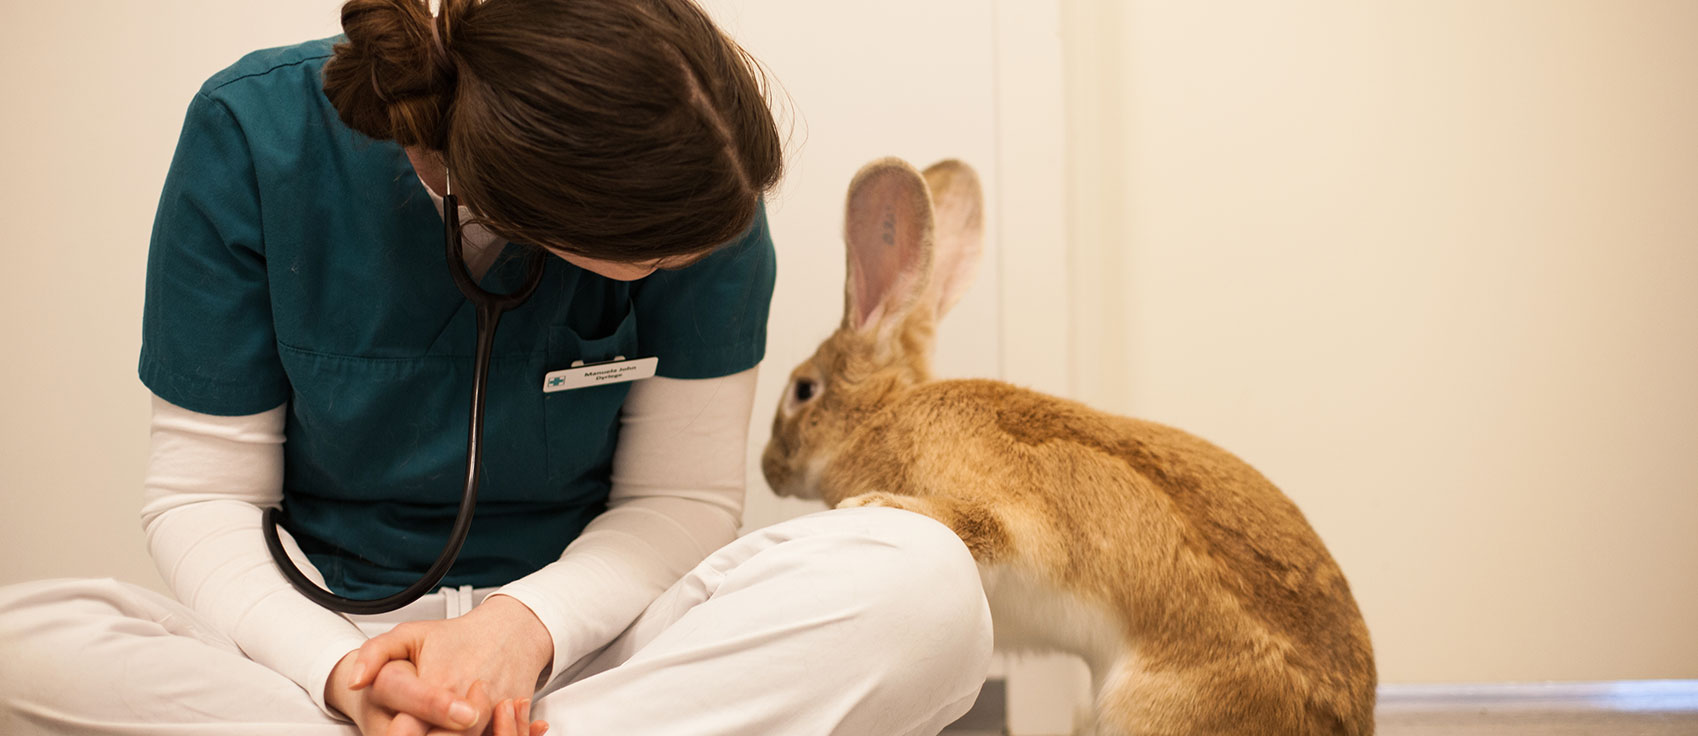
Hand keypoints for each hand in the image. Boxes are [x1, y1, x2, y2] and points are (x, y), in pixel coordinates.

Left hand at [347, 595, 553, 734]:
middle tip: (418, 728)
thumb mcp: (411, 634)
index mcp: (437, 684)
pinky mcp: (508, 722)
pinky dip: (483, 735)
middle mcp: (465, 703)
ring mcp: (491, 715)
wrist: (513, 631)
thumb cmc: (459, 637)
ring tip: (438, 726)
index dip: (400, 731)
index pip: (408, 729)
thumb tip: (354, 681)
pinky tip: (463, 728)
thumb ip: (375, 654)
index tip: (396, 727)